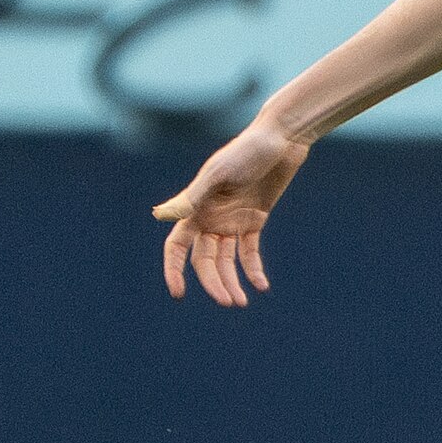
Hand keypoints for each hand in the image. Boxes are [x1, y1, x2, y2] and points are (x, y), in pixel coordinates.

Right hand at [154, 117, 308, 304]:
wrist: (281, 139)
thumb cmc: (246, 151)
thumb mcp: (218, 174)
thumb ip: (192, 197)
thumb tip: (160, 216)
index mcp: (195, 208)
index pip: (177, 246)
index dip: (174, 269)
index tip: (179, 293)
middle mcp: (210, 218)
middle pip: (205, 259)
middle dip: (214, 282)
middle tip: (230, 303)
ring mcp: (232, 221)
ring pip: (226, 260)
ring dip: (232, 282)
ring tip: (240, 302)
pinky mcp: (254, 220)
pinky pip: (250, 252)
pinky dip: (254, 270)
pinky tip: (261, 286)